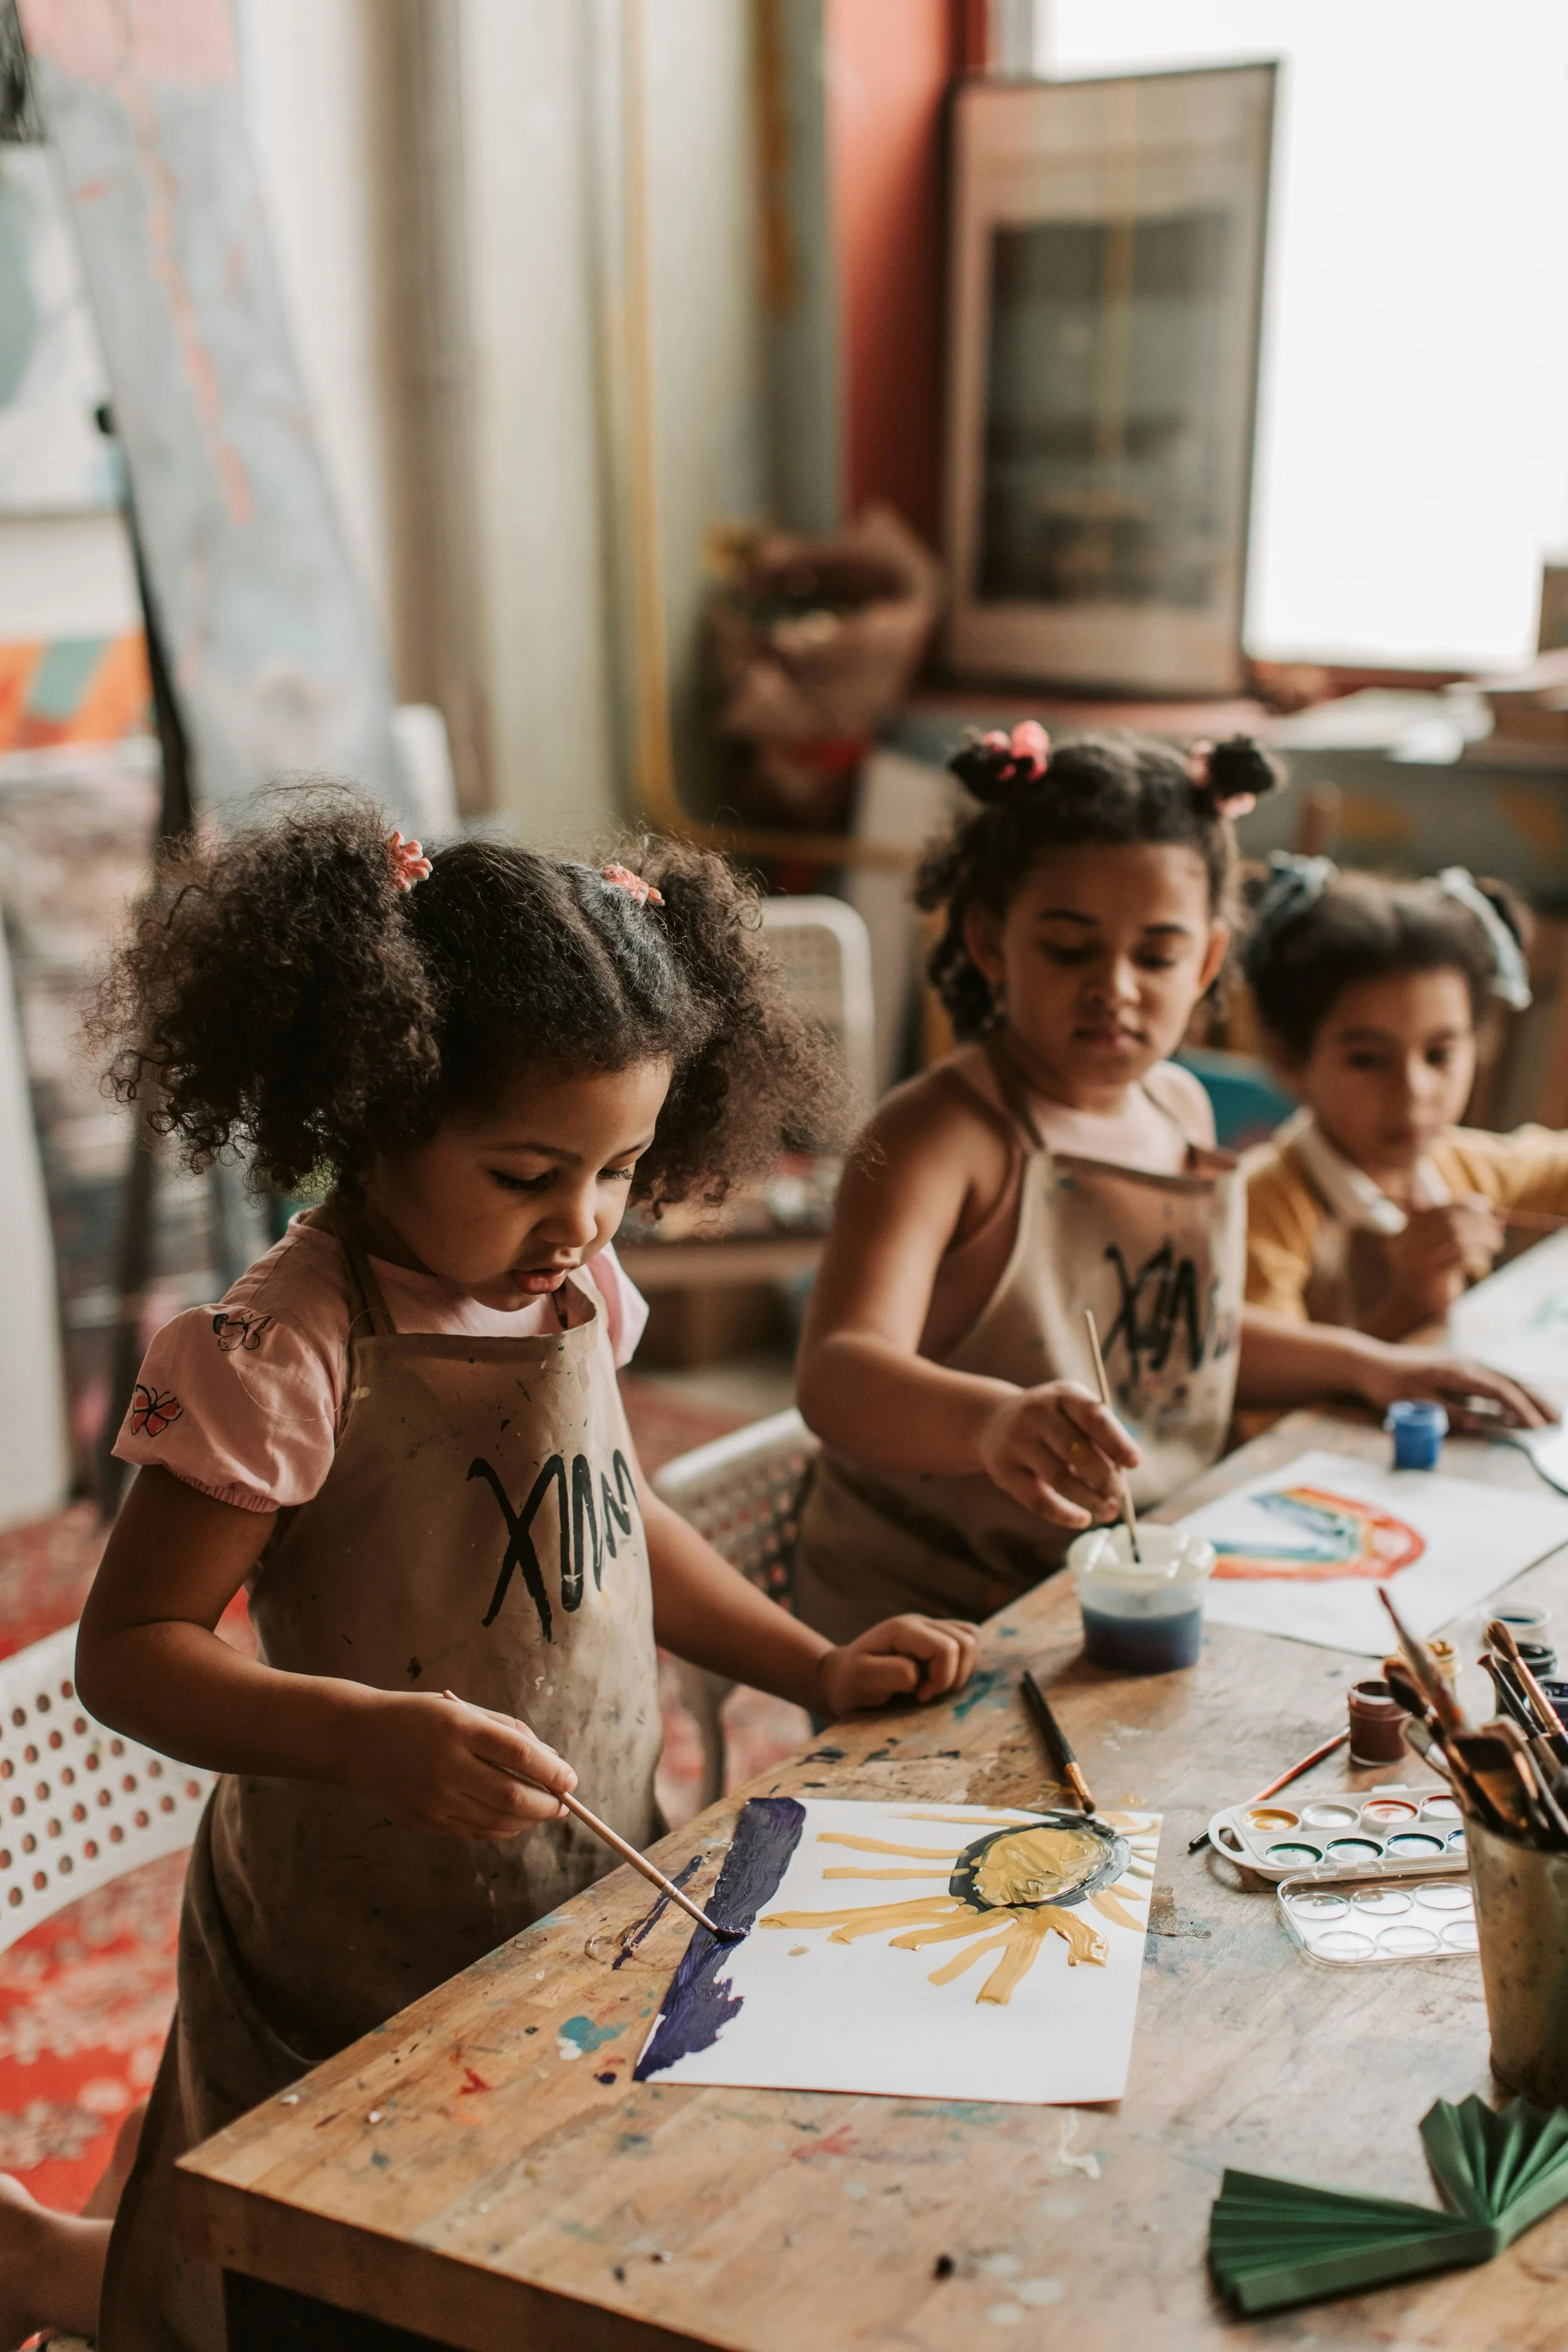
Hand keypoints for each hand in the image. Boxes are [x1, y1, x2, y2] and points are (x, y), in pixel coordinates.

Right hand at [340, 1690, 575, 1839]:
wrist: (357, 1739)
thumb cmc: (419, 1718)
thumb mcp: (462, 1710)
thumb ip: (508, 1732)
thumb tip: (552, 1761)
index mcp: (459, 1728)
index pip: (519, 1754)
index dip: (553, 1771)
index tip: (571, 1779)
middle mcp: (446, 1765)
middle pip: (513, 1797)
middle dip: (548, 1805)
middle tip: (563, 1803)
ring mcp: (433, 1798)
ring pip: (497, 1822)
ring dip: (528, 1821)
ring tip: (541, 1812)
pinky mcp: (424, 1822)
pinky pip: (474, 1832)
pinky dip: (501, 1829)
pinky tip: (511, 1820)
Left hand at [814, 1615, 980, 1715]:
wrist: (841, 1679)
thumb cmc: (850, 1682)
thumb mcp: (863, 1680)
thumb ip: (894, 1673)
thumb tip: (920, 1674)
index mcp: (903, 1629)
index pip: (946, 1647)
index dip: (941, 1678)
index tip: (918, 1696)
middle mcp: (920, 1623)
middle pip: (966, 1640)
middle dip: (954, 1675)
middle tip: (927, 1693)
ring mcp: (929, 1629)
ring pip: (971, 1639)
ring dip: (961, 1670)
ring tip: (934, 1686)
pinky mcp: (935, 1640)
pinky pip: (967, 1645)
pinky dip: (961, 1667)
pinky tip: (938, 1680)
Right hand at [976, 1380, 1139, 1526]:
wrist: (994, 1420)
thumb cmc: (1051, 1421)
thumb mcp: (1073, 1413)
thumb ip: (1098, 1437)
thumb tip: (1122, 1475)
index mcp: (1062, 1394)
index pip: (1094, 1416)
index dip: (1117, 1441)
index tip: (1135, 1463)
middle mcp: (1036, 1412)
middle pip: (1076, 1451)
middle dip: (1105, 1477)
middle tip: (1119, 1494)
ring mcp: (1016, 1440)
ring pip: (1058, 1478)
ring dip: (1089, 1499)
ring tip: (1108, 1511)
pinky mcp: (1003, 1469)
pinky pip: (1037, 1499)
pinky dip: (1064, 1514)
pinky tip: (1083, 1519)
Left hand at [1349, 1342, 1558, 1432]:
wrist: (1370, 1363)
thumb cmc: (1389, 1385)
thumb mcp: (1415, 1402)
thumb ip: (1446, 1412)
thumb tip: (1477, 1424)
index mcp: (1457, 1371)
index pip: (1497, 1389)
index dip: (1518, 1407)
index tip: (1535, 1425)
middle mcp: (1466, 1364)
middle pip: (1509, 1380)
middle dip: (1535, 1400)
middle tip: (1556, 1419)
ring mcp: (1464, 1365)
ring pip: (1505, 1378)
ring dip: (1528, 1395)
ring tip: (1549, 1413)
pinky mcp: (1460, 1371)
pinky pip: (1493, 1381)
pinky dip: (1511, 1393)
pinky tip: (1519, 1408)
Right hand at [1382, 1198, 1500, 1326]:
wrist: (1417, 1313)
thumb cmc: (1433, 1278)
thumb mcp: (1439, 1247)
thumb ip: (1455, 1225)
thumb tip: (1484, 1203)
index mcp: (1406, 1232)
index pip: (1438, 1210)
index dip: (1465, 1207)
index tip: (1486, 1208)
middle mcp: (1407, 1242)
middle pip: (1450, 1220)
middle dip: (1479, 1222)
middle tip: (1498, 1230)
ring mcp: (1416, 1259)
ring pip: (1458, 1236)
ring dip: (1483, 1238)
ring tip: (1496, 1245)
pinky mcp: (1431, 1275)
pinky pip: (1462, 1255)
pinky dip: (1479, 1256)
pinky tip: (1483, 1264)